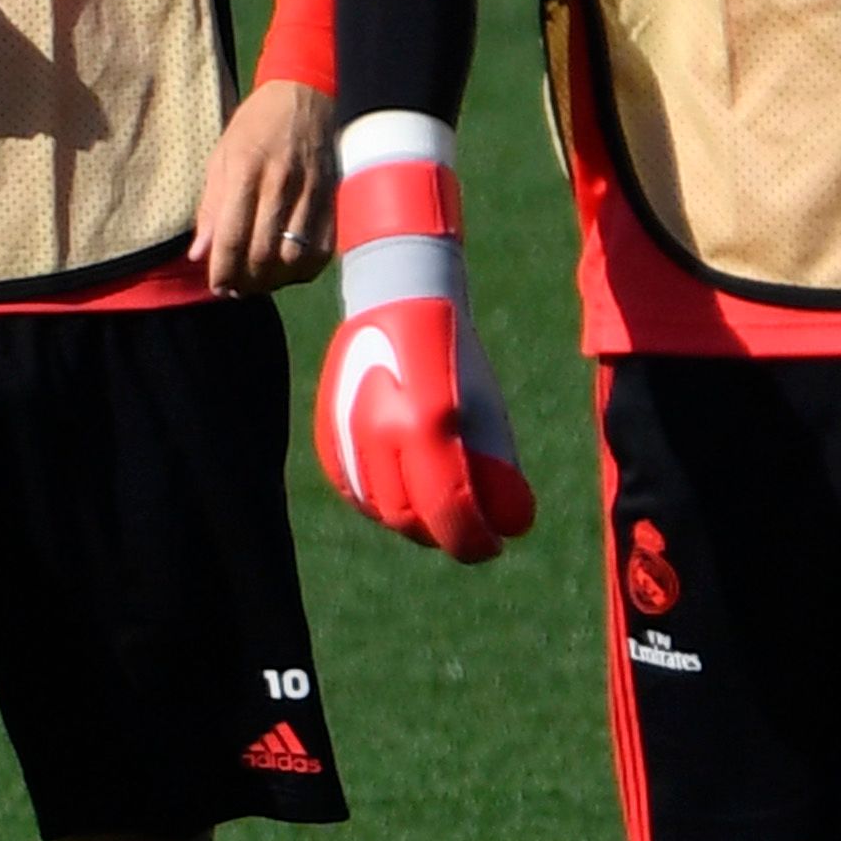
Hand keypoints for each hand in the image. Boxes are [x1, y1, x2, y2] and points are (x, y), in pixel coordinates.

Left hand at [195, 77, 339, 292]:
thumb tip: (199, 254)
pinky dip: (305, 269)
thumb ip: (211, 206)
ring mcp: (313, 191)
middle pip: (263, 253)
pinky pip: (324, 248)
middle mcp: (281, 182)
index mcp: (246, 169)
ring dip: (275, 280)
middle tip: (236, 288)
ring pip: (294, 257)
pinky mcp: (336, 197)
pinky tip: (290, 268)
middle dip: (246, 281)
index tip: (216, 286)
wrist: (307, 92)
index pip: (232, 235)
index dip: (223, 270)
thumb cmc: (257, 124)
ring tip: (260, 281)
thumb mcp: (222, 155)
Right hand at [308, 110, 535, 563]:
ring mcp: (350, 431)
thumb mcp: (486, 407)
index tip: (493, 544)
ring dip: (413, 522)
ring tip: (441, 515)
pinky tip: (402, 500)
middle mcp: (383, 430)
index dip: (473, 539)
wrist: (395, 296)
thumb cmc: (455, 351)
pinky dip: (379, 503)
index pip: (448, 508)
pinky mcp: (330, 432)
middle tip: (472, 536)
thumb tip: (509, 520)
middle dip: (447, 535)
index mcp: (429, 420)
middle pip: (412, 516)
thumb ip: (493, 464)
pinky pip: (352, 487)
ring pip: (379, 507)